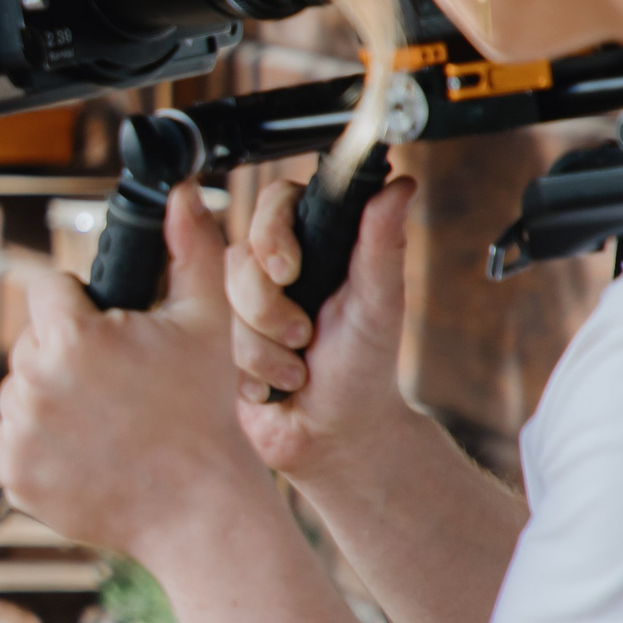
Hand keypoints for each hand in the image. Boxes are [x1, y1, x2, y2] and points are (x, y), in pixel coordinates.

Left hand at [0, 184, 272, 558]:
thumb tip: (181, 193)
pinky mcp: (12, 472)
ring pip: (22, 391)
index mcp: (70, 338)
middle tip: (117, 385)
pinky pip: (15, 438)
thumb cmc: (207, 412)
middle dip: (67, 353)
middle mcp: (31, 381)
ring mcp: (17, 431)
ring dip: (52, 397)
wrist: (199, 508)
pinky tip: (88, 450)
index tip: (108, 329)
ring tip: (106, 420)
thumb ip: (191, 248)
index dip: (81, 305)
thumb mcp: (207, 322)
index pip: (48, 291)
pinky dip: (42, 442)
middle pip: (33, 343)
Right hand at [225, 175, 415, 479]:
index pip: (275, 202)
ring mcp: (252, 305)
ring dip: (266, 347)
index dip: (270, 232)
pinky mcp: (230, 339)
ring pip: (229, 302)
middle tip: (304, 335)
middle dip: (268, 307)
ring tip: (298, 368)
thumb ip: (382, 244)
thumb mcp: (378, 305)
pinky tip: (278, 384)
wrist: (334, 437)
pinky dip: (253, 368)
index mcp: (321, 247)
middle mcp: (282, 270)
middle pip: (241, 257)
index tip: (288, 270)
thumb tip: (401, 185)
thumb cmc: (364, 372)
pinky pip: (220, 341)